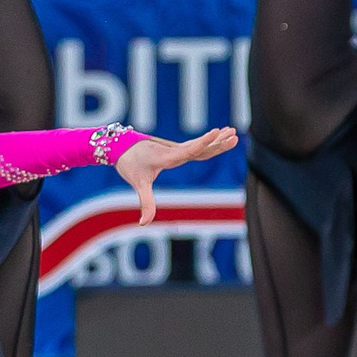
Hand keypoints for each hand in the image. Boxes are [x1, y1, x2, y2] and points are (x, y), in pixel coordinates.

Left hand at [116, 128, 238, 223]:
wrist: (121, 146)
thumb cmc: (130, 164)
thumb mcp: (139, 184)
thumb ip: (146, 203)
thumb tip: (143, 224)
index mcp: (167, 157)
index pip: (188, 150)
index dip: (203, 142)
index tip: (216, 131)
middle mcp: (175, 151)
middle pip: (200, 147)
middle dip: (217, 142)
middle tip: (233, 134)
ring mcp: (177, 149)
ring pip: (201, 145)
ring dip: (217, 140)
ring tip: (234, 131)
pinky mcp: (178, 149)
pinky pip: (198, 146)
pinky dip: (210, 141)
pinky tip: (220, 136)